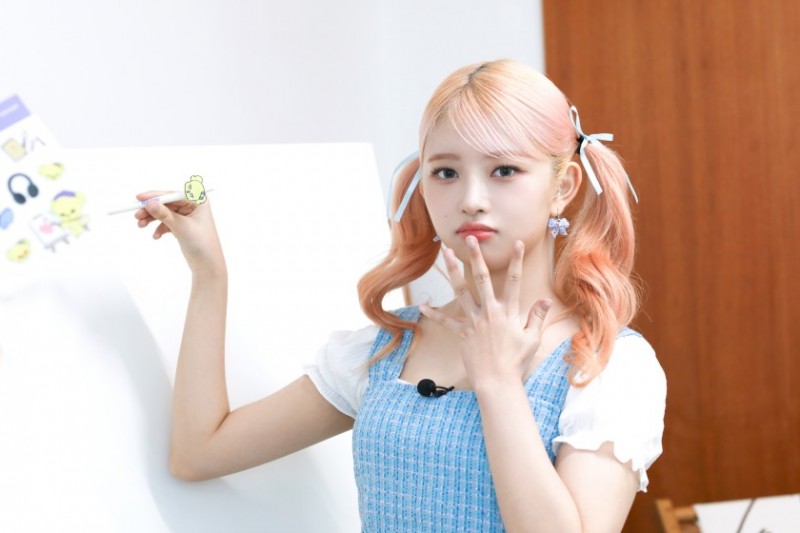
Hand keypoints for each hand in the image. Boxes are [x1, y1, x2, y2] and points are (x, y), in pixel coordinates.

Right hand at [134, 191, 225, 275]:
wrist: (208, 265)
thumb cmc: (202, 244)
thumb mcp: (181, 227)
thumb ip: (165, 214)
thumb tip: (149, 204)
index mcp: (198, 202)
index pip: (173, 195)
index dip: (155, 196)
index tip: (140, 198)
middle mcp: (193, 206)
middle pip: (167, 203)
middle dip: (151, 209)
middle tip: (137, 215)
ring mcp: (187, 216)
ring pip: (165, 213)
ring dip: (152, 219)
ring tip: (140, 226)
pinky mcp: (182, 226)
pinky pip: (167, 223)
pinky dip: (159, 228)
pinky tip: (156, 236)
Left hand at [419, 237, 550, 389]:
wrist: (498, 381)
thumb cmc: (516, 362)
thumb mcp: (532, 339)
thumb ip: (537, 317)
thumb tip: (545, 301)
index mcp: (508, 312)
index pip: (515, 281)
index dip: (516, 261)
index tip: (516, 244)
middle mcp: (489, 312)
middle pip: (482, 279)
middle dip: (476, 257)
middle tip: (470, 240)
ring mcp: (473, 321)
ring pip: (461, 291)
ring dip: (452, 272)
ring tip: (446, 255)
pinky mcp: (462, 332)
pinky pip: (445, 321)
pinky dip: (433, 313)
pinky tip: (422, 304)